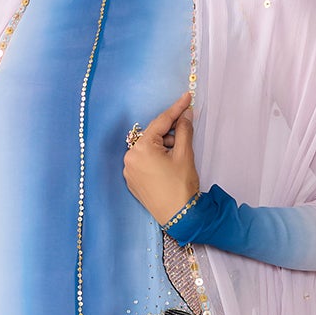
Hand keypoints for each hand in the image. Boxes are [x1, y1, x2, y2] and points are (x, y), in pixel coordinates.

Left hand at [122, 89, 199, 225]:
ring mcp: (129, 170)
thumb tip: (185, 114)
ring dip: (164, 147)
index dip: (176, 109)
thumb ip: (183, 130)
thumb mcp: (184, 154)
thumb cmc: (181, 186)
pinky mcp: (132, 181)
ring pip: (149, 149)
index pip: (160, 122)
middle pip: (153, 135)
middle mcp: (130, 157)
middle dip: (170, 134)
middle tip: (186, 136)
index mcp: (141, 148)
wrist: (179, 217)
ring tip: (178, 159)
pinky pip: (144, 162)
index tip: (187, 98)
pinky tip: (169, 166)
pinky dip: (157, 159)